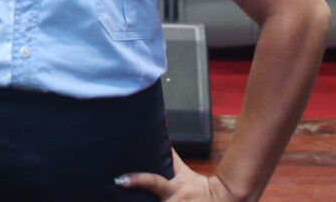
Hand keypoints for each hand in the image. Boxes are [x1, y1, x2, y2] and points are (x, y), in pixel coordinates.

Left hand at [116, 149, 235, 199]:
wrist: (222, 198)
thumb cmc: (199, 186)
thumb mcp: (184, 172)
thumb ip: (171, 159)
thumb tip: (164, 139)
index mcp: (171, 189)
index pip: (152, 182)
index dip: (136, 180)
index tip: (120, 180)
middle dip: (139, 201)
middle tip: (113, 199)